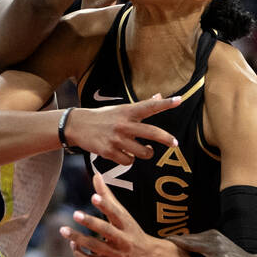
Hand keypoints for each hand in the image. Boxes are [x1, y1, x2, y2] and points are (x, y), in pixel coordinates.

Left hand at [60, 173, 187, 256]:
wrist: (146, 255)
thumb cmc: (130, 229)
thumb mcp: (122, 213)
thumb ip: (107, 196)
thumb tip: (96, 175)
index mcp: (126, 223)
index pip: (116, 213)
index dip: (105, 205)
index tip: (94, 197)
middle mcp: (122, 238)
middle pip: (106, 230)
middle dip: (90, 222)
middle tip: (75, 213)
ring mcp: (114, 252)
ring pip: (95, 246)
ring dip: (78, 239)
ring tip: (63, 230)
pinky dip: (79, 253)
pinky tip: (72, 243)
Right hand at [63, 94, 180, 163]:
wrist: (78, 126)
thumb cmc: (104, 116)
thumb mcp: (121, 108)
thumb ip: (142, 105)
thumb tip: (159, 96)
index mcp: (128, 111)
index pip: (150, 106)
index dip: (165, 103)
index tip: (179, 100)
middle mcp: (123, 124)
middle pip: (151, 132)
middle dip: (166, 139)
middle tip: (174, 143)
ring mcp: (116, 139)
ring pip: (143, 152)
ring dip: (146, 153)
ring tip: (145, 150)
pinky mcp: (109, 152)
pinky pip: (129, 161)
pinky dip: (130, 159)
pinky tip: (126, 154)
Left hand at [167, 229, 256, 256]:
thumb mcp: (219, 252)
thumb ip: (207, 250)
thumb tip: (192, 252)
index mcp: (212, 235)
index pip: (191, 236)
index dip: (177, 240)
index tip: (164, 243)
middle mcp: (214, 238)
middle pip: (189, 240)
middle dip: (174, 242)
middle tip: (159, 245)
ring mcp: (218, 248)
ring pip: (194, 248)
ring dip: (180, 252)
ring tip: (167, 256)